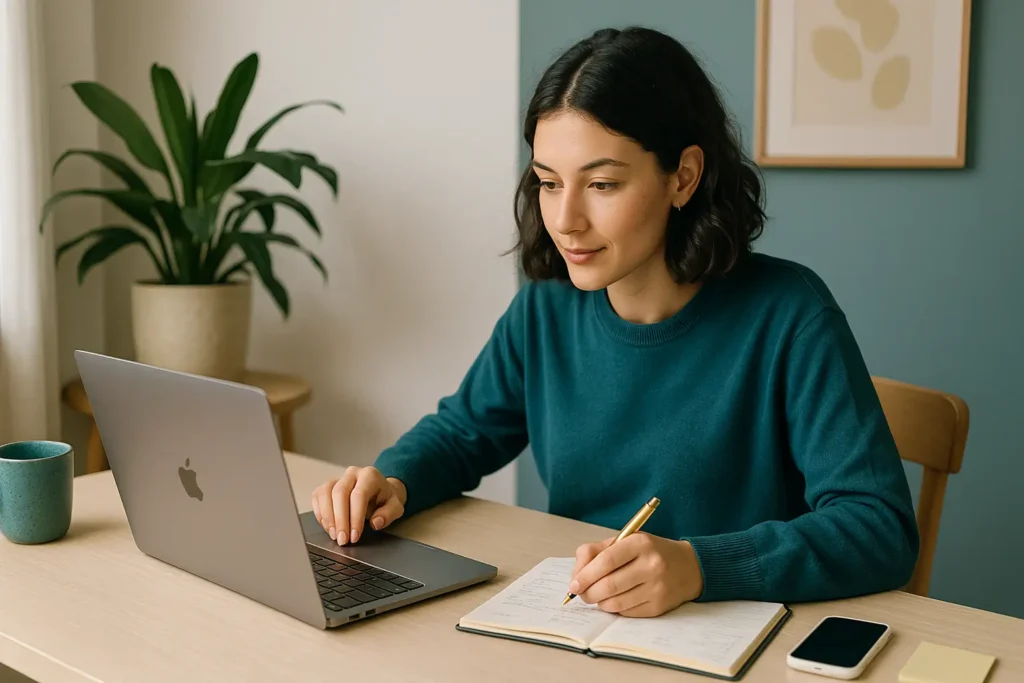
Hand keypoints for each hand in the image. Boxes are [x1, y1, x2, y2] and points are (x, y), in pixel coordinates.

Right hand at [310, 467, 406, 545]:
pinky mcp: (327, 486)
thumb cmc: (386, 499)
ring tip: (334, 535)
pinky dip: (320, 513)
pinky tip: (328, 527)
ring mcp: (338, 478)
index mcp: (370, 476)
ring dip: (327, 517)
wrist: (380, 490)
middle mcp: (352, 473)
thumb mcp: (395, 506)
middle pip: (339, 493)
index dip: (355, 517)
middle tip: (342, 540)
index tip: (354, 536)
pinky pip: (318, 496)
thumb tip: (376, 523)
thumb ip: (389, 514)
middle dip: (339, 520)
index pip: (359, 495)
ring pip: (325, 493)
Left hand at [569, 533, 702, 616]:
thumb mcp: (626, 541)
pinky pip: (627, 612)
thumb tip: (576, 576)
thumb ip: (597, 552)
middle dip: (588, 593)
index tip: (573, 584)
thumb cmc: (650, 552)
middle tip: (581, 594)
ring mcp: (657, 587)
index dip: (586, 575)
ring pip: (616, 602)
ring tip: (597, 596)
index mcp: (640, 543)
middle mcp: (651, 565)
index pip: (606, 561)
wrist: (689, 566)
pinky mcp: (659, 606)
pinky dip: (615, 608)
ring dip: (600, 602)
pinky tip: (615, 600)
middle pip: (609, 584)